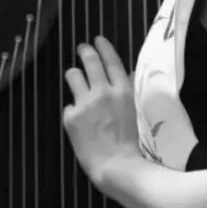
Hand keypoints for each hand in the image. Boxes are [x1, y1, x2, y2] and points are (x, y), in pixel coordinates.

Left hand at [62, 35, 139, 185]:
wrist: (117, 168)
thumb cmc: (133, 146)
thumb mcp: (137, 115)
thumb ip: (128, 94)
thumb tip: (125, 78)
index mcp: (123, 92)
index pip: (111, 61)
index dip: (103, 48)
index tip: (97, 40)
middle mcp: (103, 92)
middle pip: (90, 62)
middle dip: (85, 52)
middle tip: (83, 49)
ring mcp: (85, 103)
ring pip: (73, 76)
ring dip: (74, 76)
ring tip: (75, 79)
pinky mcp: (71, 117)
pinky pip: (69, 107)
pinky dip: (73, 113)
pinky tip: (80, 124)